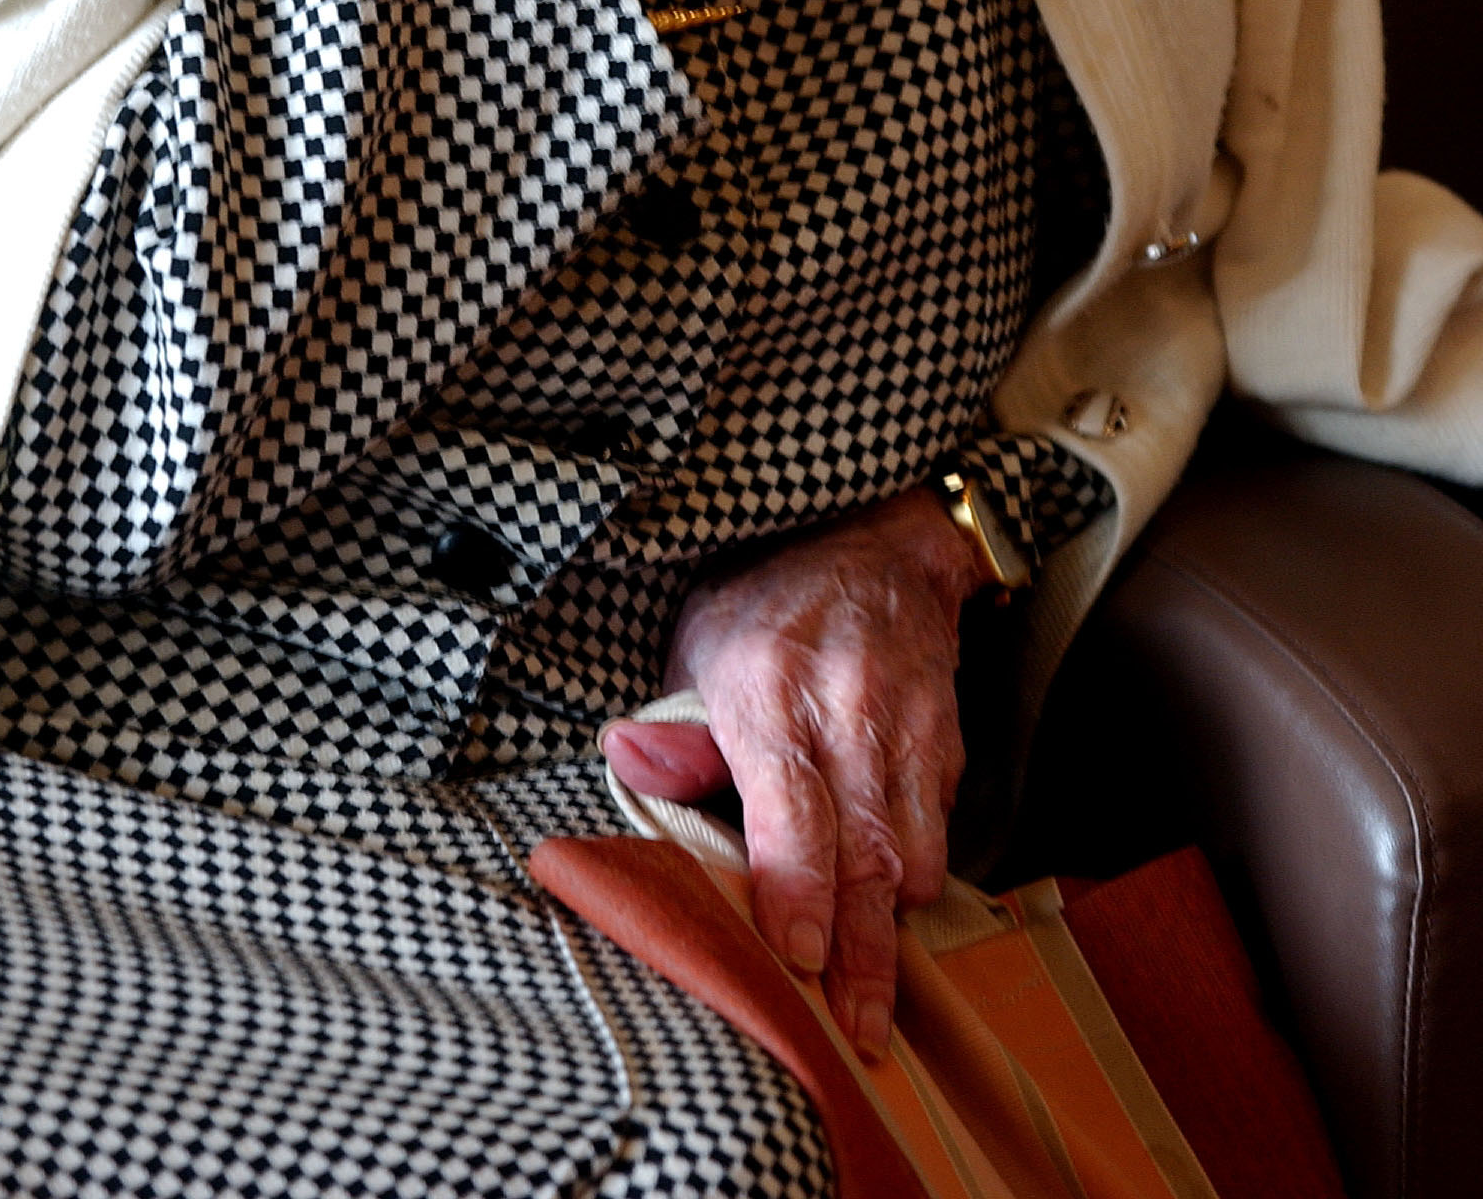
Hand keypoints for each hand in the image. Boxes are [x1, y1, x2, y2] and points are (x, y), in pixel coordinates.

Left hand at [600, 491, 989, 1059]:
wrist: (875, 542)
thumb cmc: (766, 605)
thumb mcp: (699, 647)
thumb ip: (677, 729)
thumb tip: (627, 763)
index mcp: (769, 686)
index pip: (794, 807)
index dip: (800, 889)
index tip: (798, 959)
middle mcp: (848, 709)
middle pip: (865, 852)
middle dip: (860, 953)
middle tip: (855, 1033)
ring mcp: (909, 725)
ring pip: (915, 853)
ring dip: (893, 931)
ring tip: (871, 1001)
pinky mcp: (949, 741)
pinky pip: (940, 831)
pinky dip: (917, 880)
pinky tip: (892, 919)